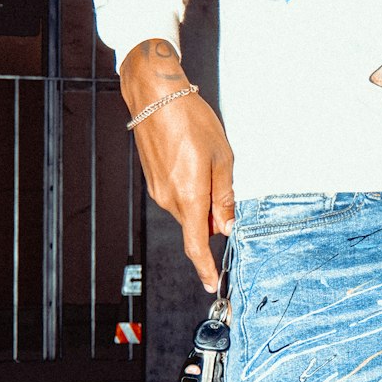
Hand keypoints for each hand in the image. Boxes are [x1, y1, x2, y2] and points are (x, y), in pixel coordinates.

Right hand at [121, 40, 234, 291]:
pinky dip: (190, 189)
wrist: (156, 97)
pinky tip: (193, 160)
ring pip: (188, 210)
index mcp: (190, 195)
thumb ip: (225, 196)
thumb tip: (227, 225)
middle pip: (197, 225)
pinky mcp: (154, 181)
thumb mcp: (223, 157)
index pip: (196, 244)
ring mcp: (158, 190)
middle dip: (213, 217)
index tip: (211, 284)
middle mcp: (170, 198)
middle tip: (224, 185)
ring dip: (202, 199)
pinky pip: (178, 196)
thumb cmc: (190, 120)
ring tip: (206, 162)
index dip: (205, 268)